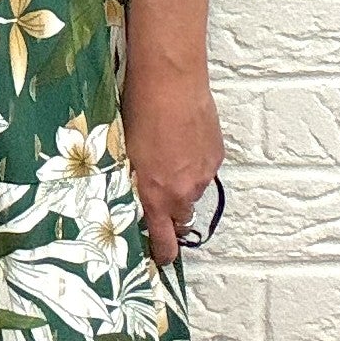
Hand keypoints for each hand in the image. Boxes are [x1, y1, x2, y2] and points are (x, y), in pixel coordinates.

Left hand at [122, 64, 223, 268]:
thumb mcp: (123, 156)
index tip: (161, 257)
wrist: (169, 83)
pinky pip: (205, 170)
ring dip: (183, 183)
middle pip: (181, 217)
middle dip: (171, 210)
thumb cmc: (137, 115)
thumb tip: (134, 199)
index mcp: (155, 196)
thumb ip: (133, 184)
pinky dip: (195, 163)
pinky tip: (182, 141)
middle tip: (159, 190)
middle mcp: (183, 192)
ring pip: (193, 190)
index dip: (163, 253)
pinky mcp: (216, 155)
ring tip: (168, 156)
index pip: (164, 242)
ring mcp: (203, 174)